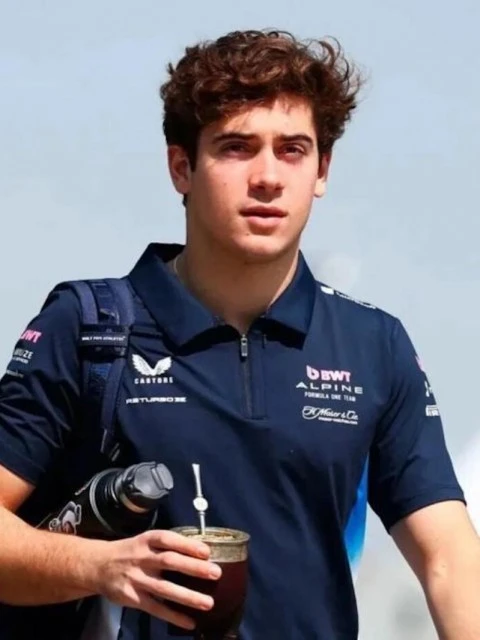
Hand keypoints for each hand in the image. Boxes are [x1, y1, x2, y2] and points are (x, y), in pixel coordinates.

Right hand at [96, 529, 221, 629]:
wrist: (99, 565)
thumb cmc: (131, 552)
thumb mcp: (146, 541)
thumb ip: (168, 546)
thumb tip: (201, 551)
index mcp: (147, 540)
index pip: (168, 540)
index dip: (187, 545)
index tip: (207, 551)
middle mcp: (142, 558)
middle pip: (169, 562)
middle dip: (193, 568)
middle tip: (215, 573)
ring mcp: (137, 579)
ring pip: (164, 588)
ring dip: (187, 596)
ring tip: (208, 603)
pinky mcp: (133, 598)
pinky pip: (155, 608)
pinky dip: (173, 616)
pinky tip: (189, 621)